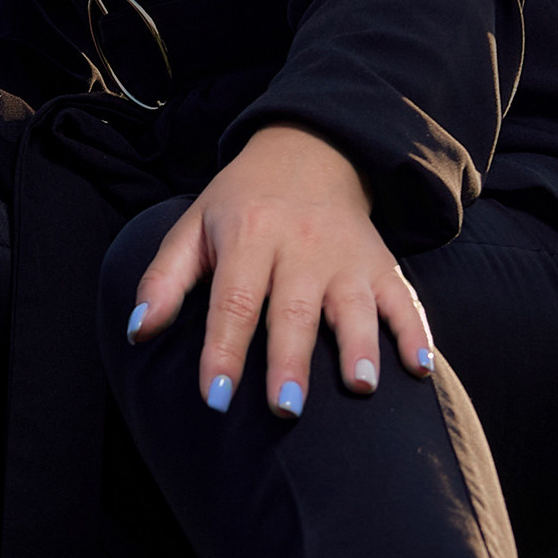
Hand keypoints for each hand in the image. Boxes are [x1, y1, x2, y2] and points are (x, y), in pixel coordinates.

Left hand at [125, 125, 432, 414]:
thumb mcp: (193, 227)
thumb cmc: (241, 203)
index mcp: (248, 235)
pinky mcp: (382, 263)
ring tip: (362, 387)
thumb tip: (137, 332)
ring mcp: (346, 256)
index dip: (223, 350)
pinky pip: (404, 299)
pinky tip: (421, 369)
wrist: (309, 150)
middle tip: (285, 408)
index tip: (215, 397)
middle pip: (294, 309)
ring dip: (360, 347)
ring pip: (355, 305)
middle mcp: (300, 246)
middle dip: (291, 360)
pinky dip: (416, 333)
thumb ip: (164, 279)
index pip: (233, 300)